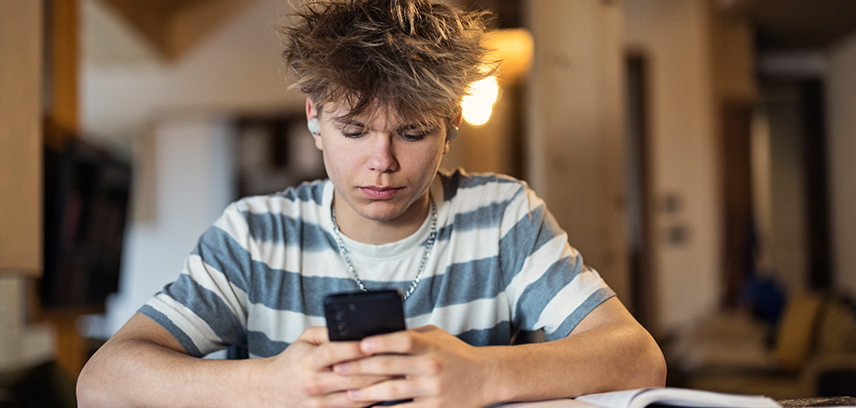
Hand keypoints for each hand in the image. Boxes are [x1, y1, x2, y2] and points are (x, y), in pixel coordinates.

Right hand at [252, 326, 394, 407]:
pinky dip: (370, 402)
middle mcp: (311, 383)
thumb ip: (328, 332)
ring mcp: (317, 403)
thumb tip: (355, 328)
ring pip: (354, 397)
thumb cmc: (294, 361)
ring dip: (378, 388)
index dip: (354, 348)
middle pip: (349, 377)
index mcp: (306, 360)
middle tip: (398, 360)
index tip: (374, 342)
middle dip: (376, 369)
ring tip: (398, 377)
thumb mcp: (305, 339)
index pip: (332, 352)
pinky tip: (384, 393)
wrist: (272, 390)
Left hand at [332, 325, 495, 407]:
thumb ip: (413, 335)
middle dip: (360, 368)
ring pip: (392, 391)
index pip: (402, 340)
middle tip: (339, 369)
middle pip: (390, 366)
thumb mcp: (438, 337)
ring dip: (367, 392)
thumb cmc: (458, 354)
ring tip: (349, 392)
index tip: (358, 344)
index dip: (380, 342)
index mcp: (430, 345)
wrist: (488, 377)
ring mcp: (433, 389)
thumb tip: (380, 333)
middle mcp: (431, 366)